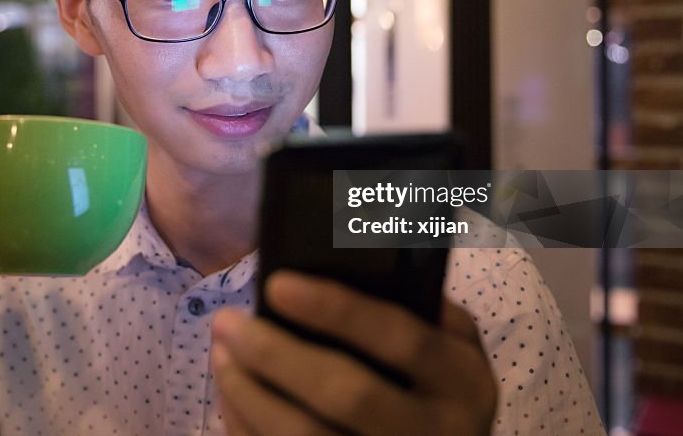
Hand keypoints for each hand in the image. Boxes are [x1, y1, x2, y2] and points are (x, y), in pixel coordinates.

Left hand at [210, 271, 496, 434]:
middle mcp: (434, 433)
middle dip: (276, 354)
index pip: (401, 338)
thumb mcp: (455, 352)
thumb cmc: (440, 393)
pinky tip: (231, 393)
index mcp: (462, 383)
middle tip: (227, 321)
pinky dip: (247, 425)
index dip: (338, 310)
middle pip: (346, 393)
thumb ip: (426, 314)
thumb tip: (357, 264)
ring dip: (249, 393)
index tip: (277, 283)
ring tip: (220, 354)